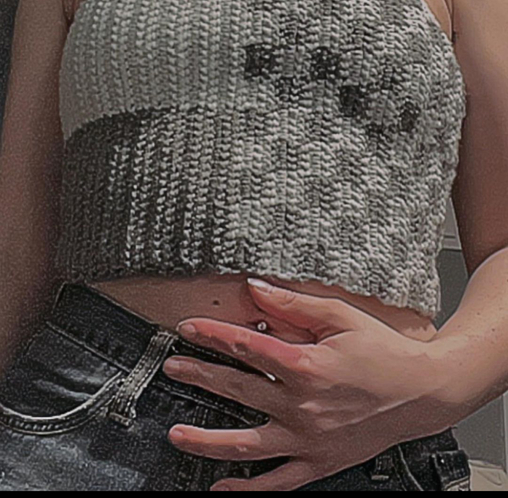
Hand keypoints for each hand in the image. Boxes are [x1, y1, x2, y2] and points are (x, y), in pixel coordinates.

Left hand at [163, 279, 451, 490]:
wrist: (423, 391)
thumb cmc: (383, 351)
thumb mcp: (340, 316)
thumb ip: (293, 305)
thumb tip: (255, 288)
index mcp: (305, 365)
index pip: (245, 346)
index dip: (211, 334)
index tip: (186, 328)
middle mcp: (301, 405)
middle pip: (236, 390)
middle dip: (199, 375)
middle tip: (171, 367)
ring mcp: (309, 438)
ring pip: (246, 443)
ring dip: (206, 440)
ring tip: (175, 434)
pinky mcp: (320, 462)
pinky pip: (277, 482)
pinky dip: (248, 489)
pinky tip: (221, 489)